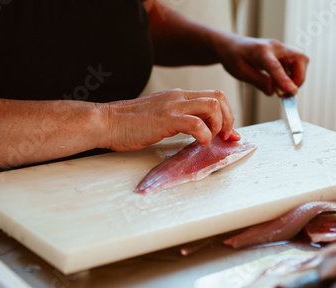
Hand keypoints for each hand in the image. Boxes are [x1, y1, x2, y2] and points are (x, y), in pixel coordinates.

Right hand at [98, 89, 240, 150]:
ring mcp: (173, 106)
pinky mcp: (166, 119)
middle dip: (229, 119)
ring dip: (219, 125)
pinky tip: (200, 143)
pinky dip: (205, 135)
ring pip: (213, 106)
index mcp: (178, 96)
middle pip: (219, 97)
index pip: (213, 96)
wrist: (107, 122)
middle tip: (226, 137)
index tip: (227, 133)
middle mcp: (179, 97)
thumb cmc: (129, 123)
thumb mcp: (159, 114)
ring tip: (210, 139)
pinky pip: (197, 124)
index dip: (227, 114)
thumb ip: (177, 118)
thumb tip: (196, 130)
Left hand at [214, 34, 308, 95]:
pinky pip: (295, 63)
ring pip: (300, 61)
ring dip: (296, 77)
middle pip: (300, 58)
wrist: (231, 45)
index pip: (275, 66)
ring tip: (282, 88)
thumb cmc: (234, 57)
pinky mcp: (282, 53)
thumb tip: (274, 92)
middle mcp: (274, 46)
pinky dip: (292, 75)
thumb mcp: (241, 73)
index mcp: (260, 51)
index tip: (290, 91)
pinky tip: (280, 81)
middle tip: (287, 91)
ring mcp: (280, 48)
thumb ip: (259, 82)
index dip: (284, 79)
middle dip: (299, 77)